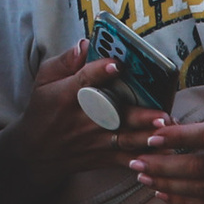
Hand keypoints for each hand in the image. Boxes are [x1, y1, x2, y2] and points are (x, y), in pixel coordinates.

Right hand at [0, 38, 163, 203]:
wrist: (37, 151)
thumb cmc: (43, 109)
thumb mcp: (44, 80)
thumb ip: (64, 62)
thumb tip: (85, 44)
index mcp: (67, 96)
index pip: (84, 81)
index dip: (100, 72)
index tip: (117, 64)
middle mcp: (84, 119)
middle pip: (113, 115)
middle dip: (138, 115)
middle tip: (160, 112)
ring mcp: (95, 141)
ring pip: (125, 139)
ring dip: (147, 136)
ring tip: (166, 128)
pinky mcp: (103, 157)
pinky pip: (126, 159)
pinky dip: (145, 159)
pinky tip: (163, 153)